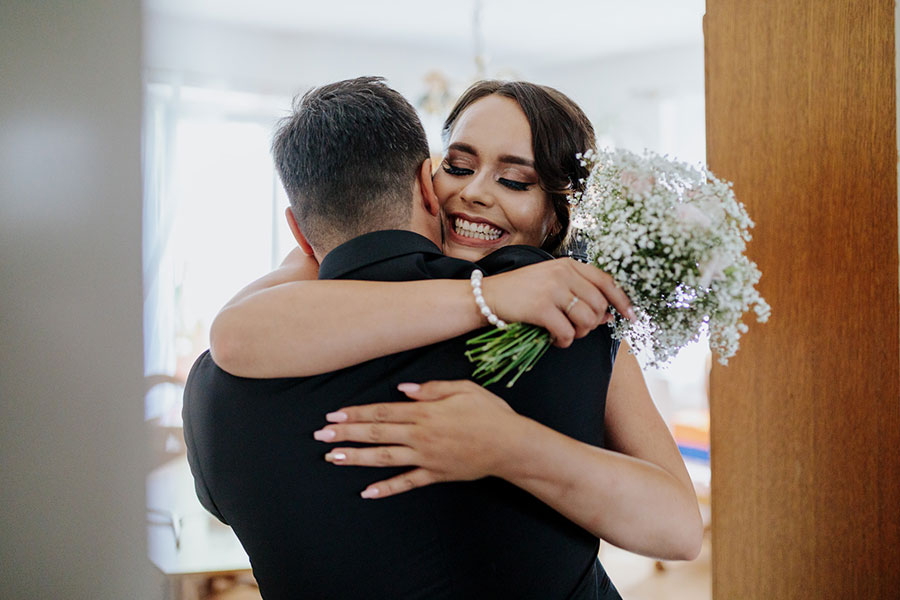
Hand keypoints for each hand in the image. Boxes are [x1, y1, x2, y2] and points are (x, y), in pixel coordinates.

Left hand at [312, 380, 522, 498]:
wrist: (512, 446)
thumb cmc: (490, 413)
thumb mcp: (464, 388)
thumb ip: (431, 388)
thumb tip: (403, 389)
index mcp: (426, 412)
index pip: (383, 412)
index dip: (356, 413)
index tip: (334, 414)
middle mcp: (421, 435)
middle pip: (377, 433)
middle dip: (346, 434)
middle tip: (321, 435)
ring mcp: (427, 457)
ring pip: (384, 458)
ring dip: (356, 458)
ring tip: (332, 458)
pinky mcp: (435, 475)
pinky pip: (407, 482)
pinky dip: (386, 488)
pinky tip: (367, 492)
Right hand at [483, 258, 635, 347]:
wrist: (486, 296)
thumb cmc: (521, 292)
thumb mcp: (551, 283)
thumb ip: (579, 293)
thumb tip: (609, 315)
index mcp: (568, 264)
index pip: (606, 281)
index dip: (622, 301)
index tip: (631, 317)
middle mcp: (562, 273)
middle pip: (598, 305)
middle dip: (592, 324)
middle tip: (577, 330)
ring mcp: (551, 289)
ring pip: (586, 320)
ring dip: (578, 334)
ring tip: (563, 333)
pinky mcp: (540, 308)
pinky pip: (566, 333)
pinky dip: (563, 342)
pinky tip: (552, 338)